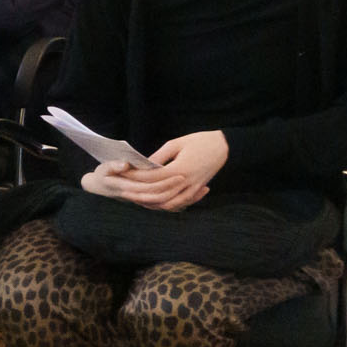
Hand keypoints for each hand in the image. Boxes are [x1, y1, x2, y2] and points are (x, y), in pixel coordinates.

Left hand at [92, 128, 226, 208]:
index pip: (151, 177)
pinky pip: (180, 203)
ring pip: (169, 203)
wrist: (225, 147)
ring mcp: (193, 189)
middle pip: (158, 194)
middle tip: (122, 190)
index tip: (121, 173)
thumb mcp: (176, 144)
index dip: (134, 176)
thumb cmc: (199, 141)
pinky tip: (155, 202)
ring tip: (136, 199)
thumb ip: (159, 157)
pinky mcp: (197, 190)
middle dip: (138, 193)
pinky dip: (167, 205)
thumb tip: (143, 166)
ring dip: (151, 203)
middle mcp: (186, 182)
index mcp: (180, 169)